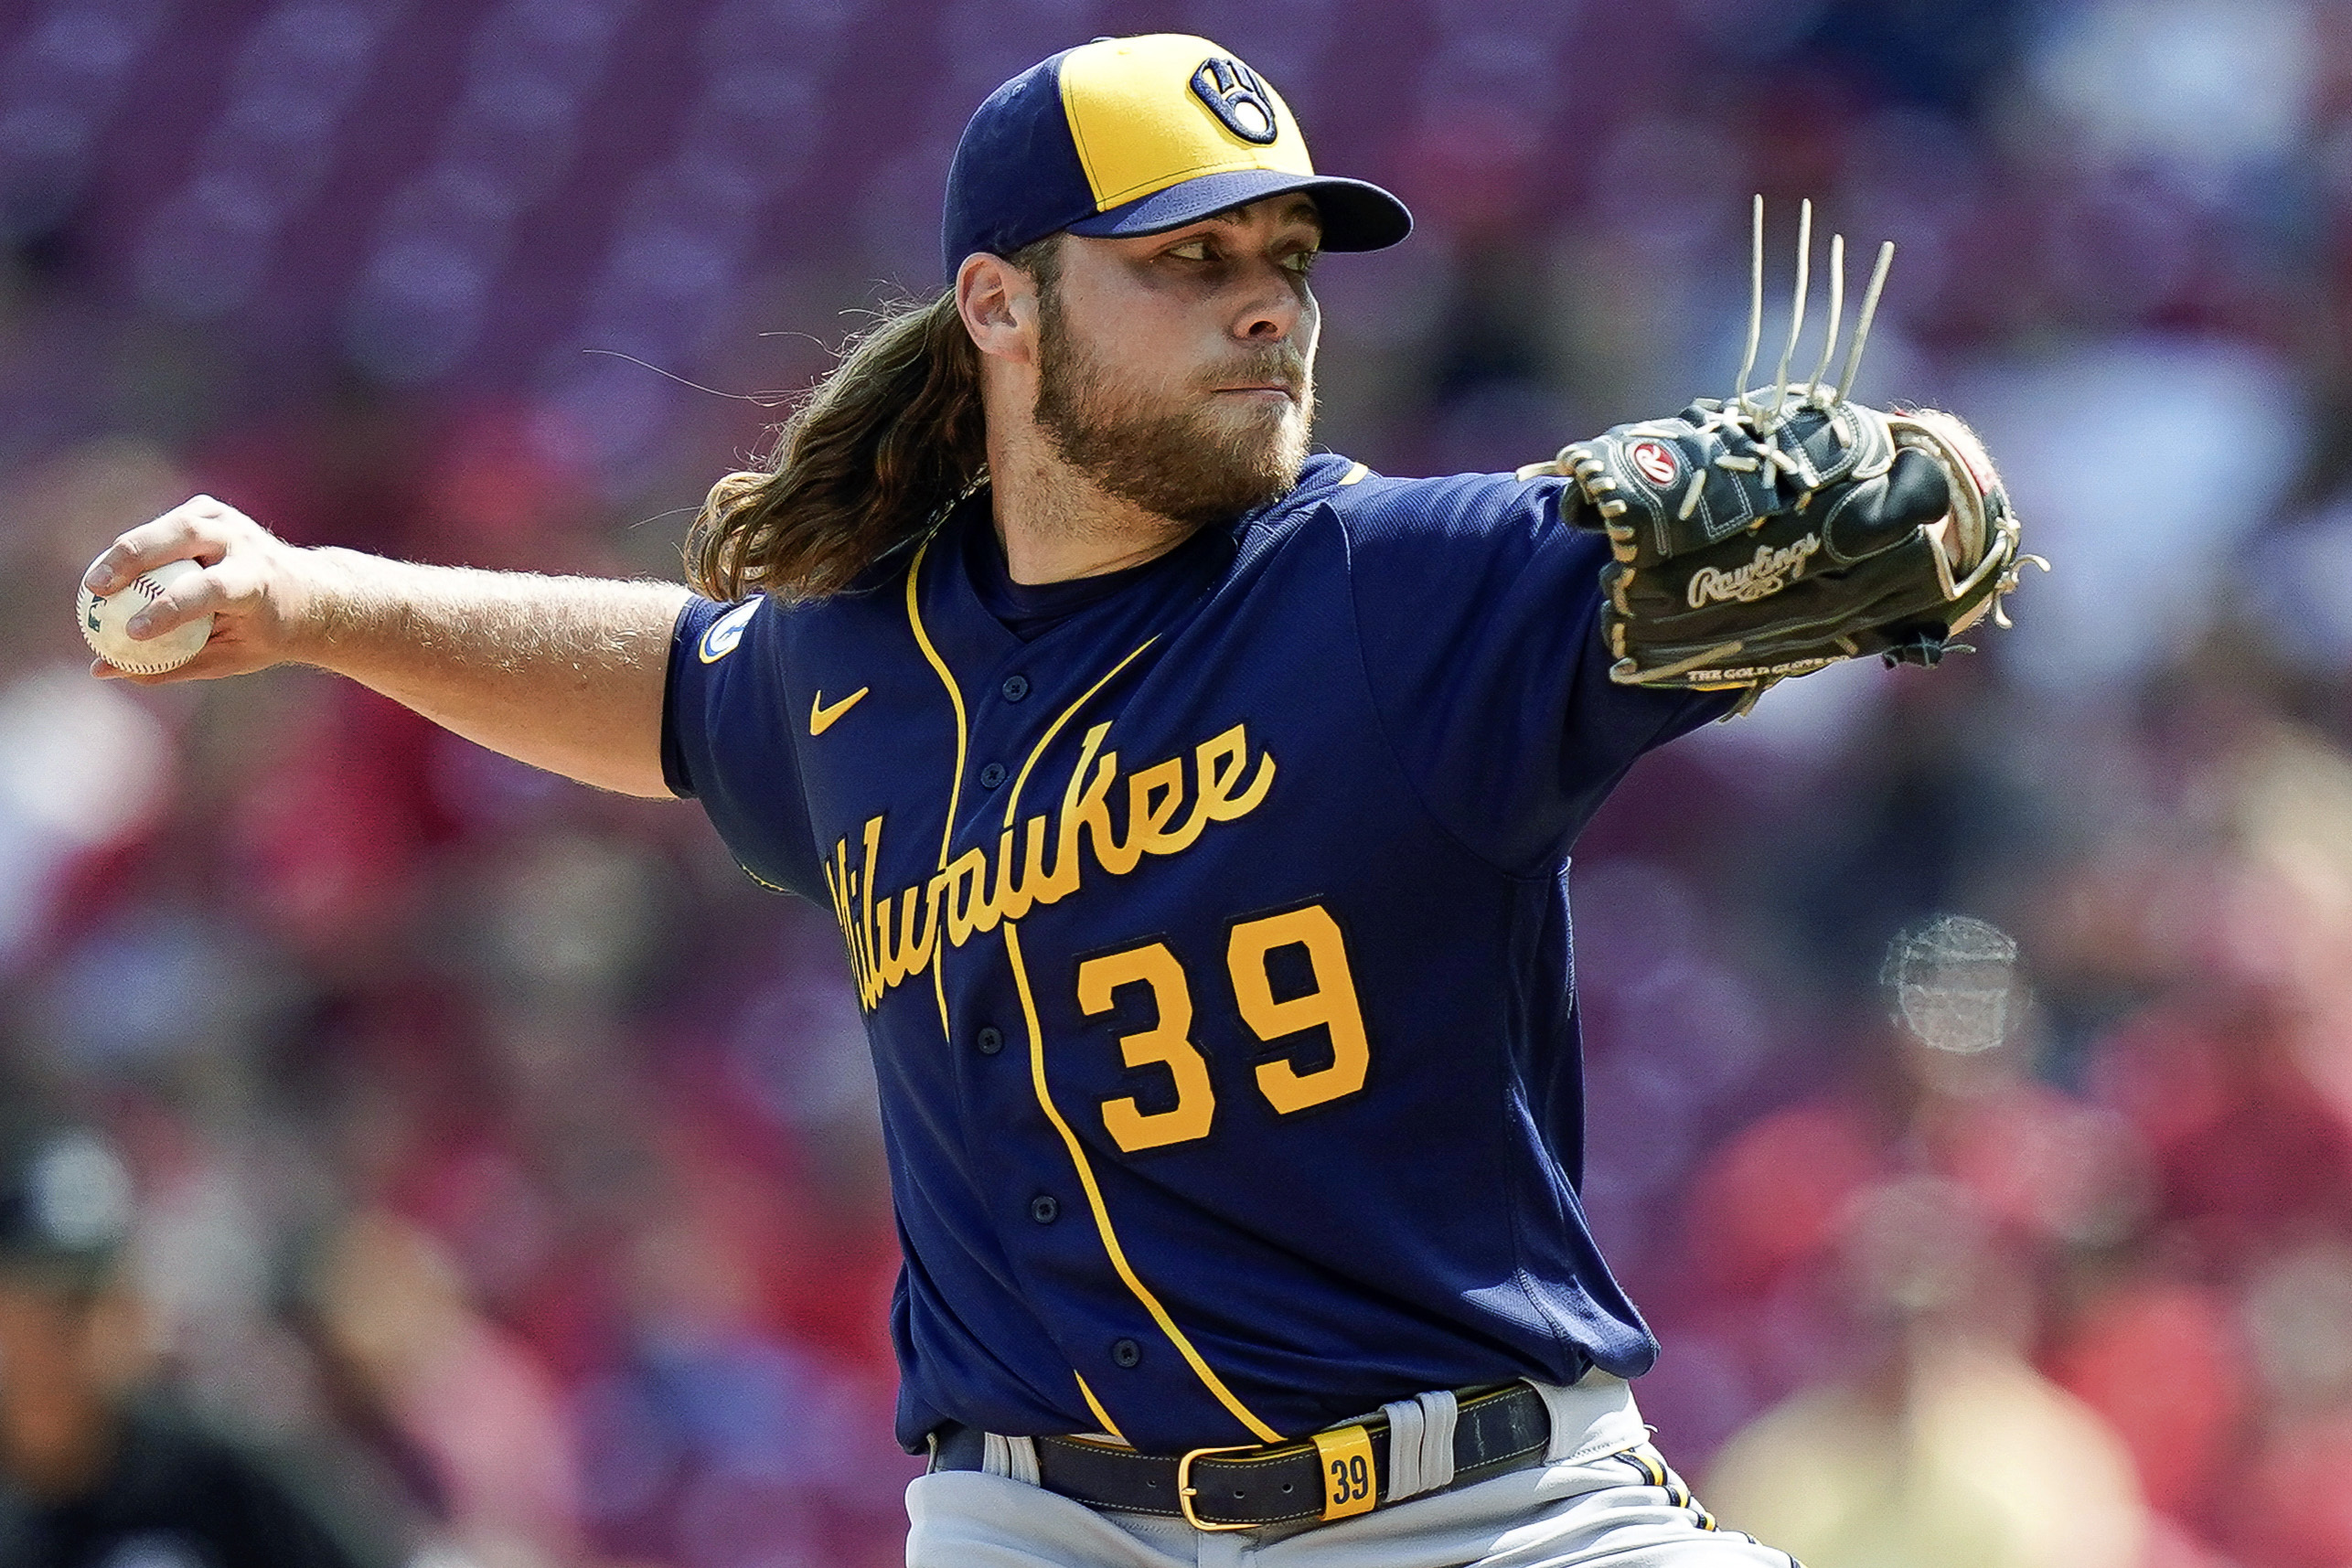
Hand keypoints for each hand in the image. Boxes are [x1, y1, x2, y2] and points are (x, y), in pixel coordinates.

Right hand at [81, 495, 325, 683]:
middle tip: (96, 591)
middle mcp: (246, 543)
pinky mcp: (210, 510)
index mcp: (258, 582)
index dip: (170, 608)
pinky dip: (142, 544)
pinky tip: (117, 569)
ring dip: (128, 549)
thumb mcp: (228, 658)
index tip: (133, 631)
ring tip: (95, 583)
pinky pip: (166, 524)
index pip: (211, 589)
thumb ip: (170, 665)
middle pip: (185, 539)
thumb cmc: (262, 634)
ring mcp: (229, 520)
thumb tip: (102, 670)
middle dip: (135, 561)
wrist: (305, 592)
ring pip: (172, 525)